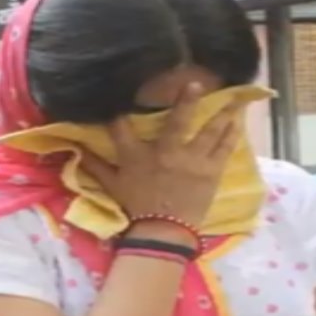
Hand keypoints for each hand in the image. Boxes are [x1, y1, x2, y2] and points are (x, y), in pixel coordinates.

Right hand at [81, 83, 240, 226]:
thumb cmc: (136, 206)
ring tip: (235, 97)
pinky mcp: (211, 172)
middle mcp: (166, 153)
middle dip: (187, 100)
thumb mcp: (111, 185)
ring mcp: (192, 161)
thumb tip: (75, 149)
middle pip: (177, 121)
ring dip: (223, 112)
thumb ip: (94, 165)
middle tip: (196, 82)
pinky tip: (240, 119)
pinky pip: (225, 148)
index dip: (119, 107)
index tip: (120, 90)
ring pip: (210, 131)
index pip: (122, 126)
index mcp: (137, 155)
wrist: (163, 233)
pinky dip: (233, 134)